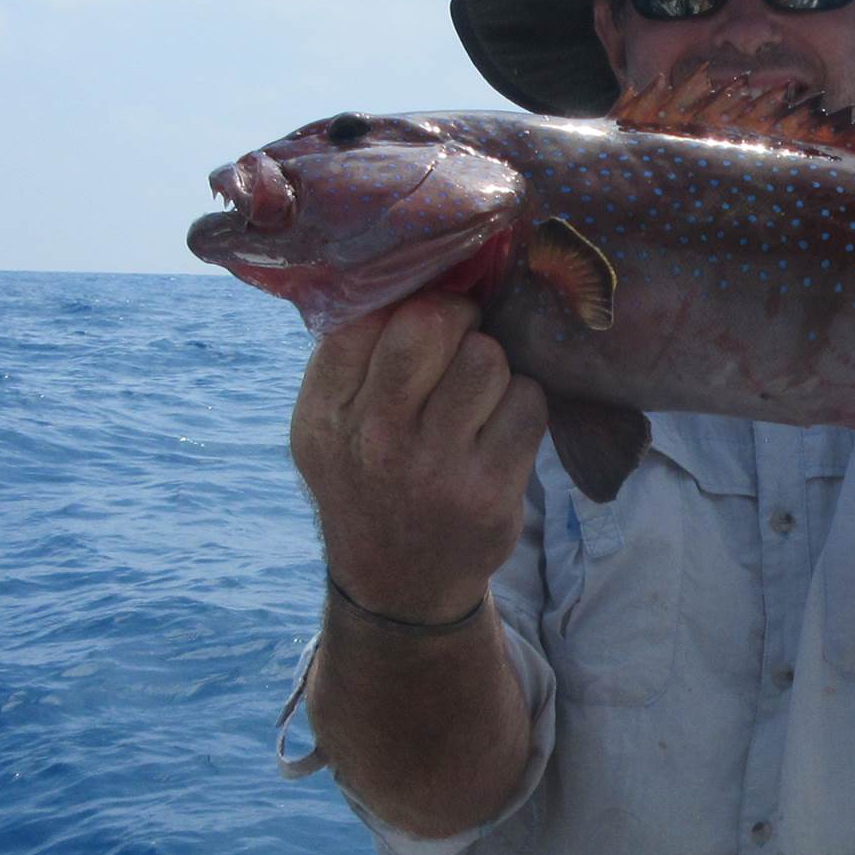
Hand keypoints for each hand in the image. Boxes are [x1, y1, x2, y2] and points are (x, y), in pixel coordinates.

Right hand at [289, 294, 547, 622]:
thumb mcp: (326, 427)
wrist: (399, 582)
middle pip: (431, 326)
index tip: (425, 315)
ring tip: (478, 391)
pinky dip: (523, 403)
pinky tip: (501, 424)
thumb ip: (348, 358)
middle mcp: (375, 441)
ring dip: (493, 364)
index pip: (367, 318)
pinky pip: (529, 404)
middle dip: (457, 318)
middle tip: (462, 335)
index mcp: (326, 416)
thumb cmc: (367, 479)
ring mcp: (435, 470)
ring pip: (488, 359)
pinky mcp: (491, 492)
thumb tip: (405, 271)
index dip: (408, 301)